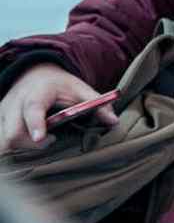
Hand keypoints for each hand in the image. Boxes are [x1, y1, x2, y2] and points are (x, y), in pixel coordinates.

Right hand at [0, 64, 116, 148]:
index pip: (32, 108)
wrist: (35, 75)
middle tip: (51, 140)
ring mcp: (3, 112)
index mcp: (38, 92)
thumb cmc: (60, 85)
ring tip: (41, 140)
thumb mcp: (80, 89)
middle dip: (29, 144)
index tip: (41, 137)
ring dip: (21, 147)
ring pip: (4, 139)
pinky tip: (28, 144)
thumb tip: (114, 121)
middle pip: (13, 131)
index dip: (35, 124)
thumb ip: (96, 104)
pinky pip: (1, 141)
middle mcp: (15, 102)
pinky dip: (14, 147)